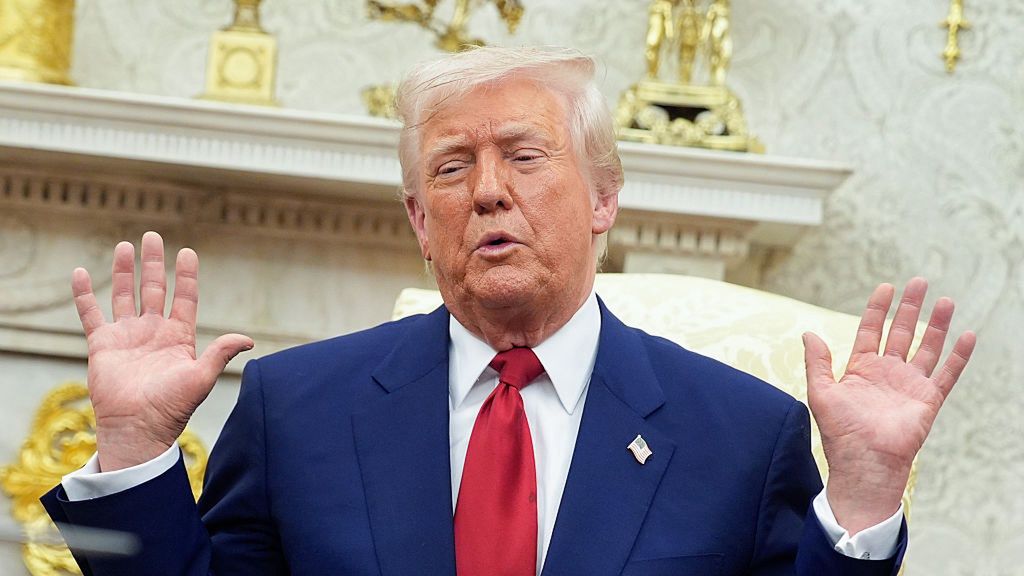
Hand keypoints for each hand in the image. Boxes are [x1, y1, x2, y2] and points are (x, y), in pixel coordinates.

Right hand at [72, 232, 252, 471]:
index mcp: (179, 337)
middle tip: (152, 236)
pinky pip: (90, 313)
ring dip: (124, 271)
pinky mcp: (102, 344)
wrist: (137, 427)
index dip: (187, 276)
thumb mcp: (201, 377)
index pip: (185, 298)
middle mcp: (153, 332)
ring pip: (124, 294)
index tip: (188, 252)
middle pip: (154, 288)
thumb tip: (249, 340)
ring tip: (125, 246)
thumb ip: (221, 353)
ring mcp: (127, 336)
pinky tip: (79, 272)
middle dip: (154, 263)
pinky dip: (84, 294)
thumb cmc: (171, 407)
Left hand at [802, 278, 975, 534]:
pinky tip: (967, 335)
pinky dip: (958, 356)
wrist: (864, 463)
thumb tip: (808, 333)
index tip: (885, 287)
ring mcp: (909, 385)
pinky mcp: (927, 400)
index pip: (871, 330)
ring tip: (946, 300)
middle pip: (901, 332)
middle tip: (919, 282)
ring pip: (926, 347)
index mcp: (861, 369)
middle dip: (909, 307)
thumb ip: (817, 362)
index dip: (878, 309)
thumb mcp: (820, 392)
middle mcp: (887, 373)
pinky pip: (947, 374)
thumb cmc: (840, 432)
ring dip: (937, 325)